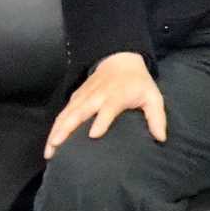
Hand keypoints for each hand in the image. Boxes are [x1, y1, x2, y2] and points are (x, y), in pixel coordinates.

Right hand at [44, 51, 166, 157]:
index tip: (93, 135)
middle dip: (66, 129)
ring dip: (56, 131)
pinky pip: (63, 113)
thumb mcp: (152, 96)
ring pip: (67, 114)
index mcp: (117, 95)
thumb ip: (157, 117)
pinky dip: (55, 127)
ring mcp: (84, 96)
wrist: (120, 59)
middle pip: (79, 112)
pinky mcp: (76, 97)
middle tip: (57, 147)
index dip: (101, 120)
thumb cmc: (138, 83)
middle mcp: (97, 96)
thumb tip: (161, 138)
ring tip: (49, 151)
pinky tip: (51, 143)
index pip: (108, 108)